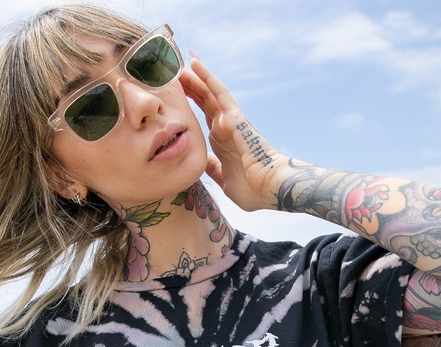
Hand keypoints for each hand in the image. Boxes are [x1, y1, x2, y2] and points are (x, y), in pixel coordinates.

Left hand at [181, 57, 284, 211]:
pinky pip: (219, 93)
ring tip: (179, 63)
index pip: (203, 119)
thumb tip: (204, 161)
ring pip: (209, 93)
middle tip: (171, 75)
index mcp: (222, 143)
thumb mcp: (224, 180)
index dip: (190, 107)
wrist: (269, 190)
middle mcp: (225, 129)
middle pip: (203, 103)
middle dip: (188, 89)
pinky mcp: (234, 117)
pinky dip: (208, 77)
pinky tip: (195, 64)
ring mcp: (230, 121)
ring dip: (195, 78)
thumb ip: (214, 169)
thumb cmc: (253, 190)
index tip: (175, 98)